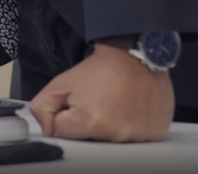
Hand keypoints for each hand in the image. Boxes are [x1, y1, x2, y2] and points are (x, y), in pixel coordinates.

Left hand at [28, 43, 174, 141]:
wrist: (137, 56)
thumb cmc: (99, 69)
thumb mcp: (60, 83)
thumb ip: (43, 109)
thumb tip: (49, 131)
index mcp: (90, 123)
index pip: (64, 132)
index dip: (66, 116)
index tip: (77, 102)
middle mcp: (116, 135)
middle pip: (88, 140)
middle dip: (87, 125)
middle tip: (97, 103)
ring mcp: (138, 136)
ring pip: (111, 141)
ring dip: (109, 127)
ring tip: (115, 106)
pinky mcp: (155, 134)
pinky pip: (135, 139)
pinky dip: (130, 128)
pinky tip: (131, 111)